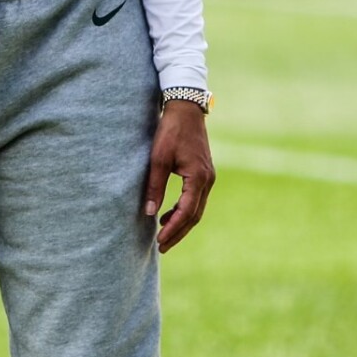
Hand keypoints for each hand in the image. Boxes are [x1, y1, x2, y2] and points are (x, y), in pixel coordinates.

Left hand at [144, 98, 213, 252]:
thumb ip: (155, 187)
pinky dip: (184, 210)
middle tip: (162, 246)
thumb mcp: (158, 159)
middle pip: (194, 215)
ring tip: (163, 234)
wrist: (186, 109)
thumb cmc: (170, 131)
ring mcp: (208, 176)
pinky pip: (196, 198)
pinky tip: (168, 214)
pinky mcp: (204, 173)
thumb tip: (148, 213)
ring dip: (181, 223)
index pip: (186, 212)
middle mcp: (207, 180)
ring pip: (197, 209)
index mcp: (198, 177)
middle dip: (178, 232)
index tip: (159, 241)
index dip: (173, 229)